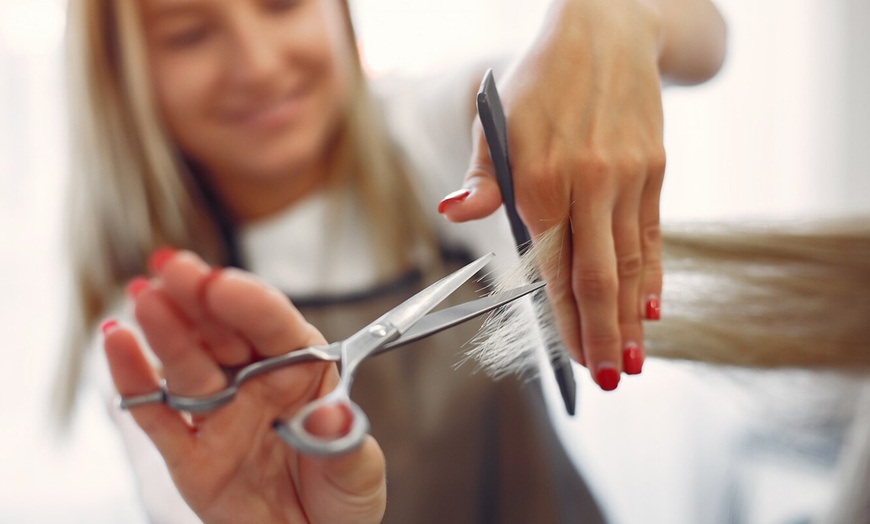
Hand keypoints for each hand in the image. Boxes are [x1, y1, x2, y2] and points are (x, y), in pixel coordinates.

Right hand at [103, 250, 385, 523]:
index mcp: (302, 369)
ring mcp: (219, 414)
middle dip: (198, 296)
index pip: (274, 325)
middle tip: (172, 266)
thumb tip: (330, 415)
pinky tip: (117, 343)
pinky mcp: (188, 454)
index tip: (223, 283)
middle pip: (223, 330)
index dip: (248, 301)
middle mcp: (256, 382)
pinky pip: (158, 416)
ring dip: (165, 330)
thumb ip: (343, 440)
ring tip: (145, 298)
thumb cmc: (342, 497)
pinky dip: (135, 382)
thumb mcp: (358, 470)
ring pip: (187, 364)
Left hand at [441, 0, 665, 389]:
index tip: (573, 360)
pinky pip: (653, 233)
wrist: (608, 31)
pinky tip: (654, 307)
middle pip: (598, 275)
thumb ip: (483, 177)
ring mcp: (628, 178)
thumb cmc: (539, 82)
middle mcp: (589, 183)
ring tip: (634, 359)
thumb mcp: (496, 120)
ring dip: (632, 317)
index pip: (553, 268)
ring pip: (631, 261)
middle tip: (608, 377)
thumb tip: (456, 211)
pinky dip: (653, 274)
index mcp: (540, 178)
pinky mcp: (654, 170)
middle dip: (603, 333)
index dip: (565, 320)